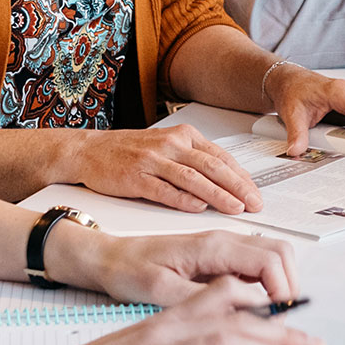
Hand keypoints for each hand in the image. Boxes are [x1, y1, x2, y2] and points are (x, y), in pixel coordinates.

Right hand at [54, 125, 260, 215]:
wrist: (88, 150)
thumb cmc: (129, 151)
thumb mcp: (167, 147)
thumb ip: (194, 161)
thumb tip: (227, 182)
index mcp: (183, 135)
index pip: (221, 157)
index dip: (242, 176)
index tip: (256, 193)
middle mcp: (170, 144)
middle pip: (212, 167)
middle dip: (238, 187)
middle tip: (255, 203)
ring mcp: (152, 160)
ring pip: (193, 178)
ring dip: (218, 195)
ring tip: (235, 209)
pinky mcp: (135, 177)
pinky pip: (164, 189)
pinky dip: (183, 200)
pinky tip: (198, 208)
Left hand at [69, 228, 299, 306]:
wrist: (110, 258)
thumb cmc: (129, 271)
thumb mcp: (161, 292)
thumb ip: (204, 300)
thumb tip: (241, 312)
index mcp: (213, 247)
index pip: (270, 260)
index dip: (284, 290)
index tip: (279, 319)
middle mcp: (224, 240)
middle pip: (280, 253)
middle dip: (290, 286)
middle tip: (282, 321)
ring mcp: (224, 246)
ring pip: (273, 256)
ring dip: (281, 284)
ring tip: (270, 318)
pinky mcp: (220, 256)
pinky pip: (256, 264)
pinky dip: (267, 284)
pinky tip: (252, 309)